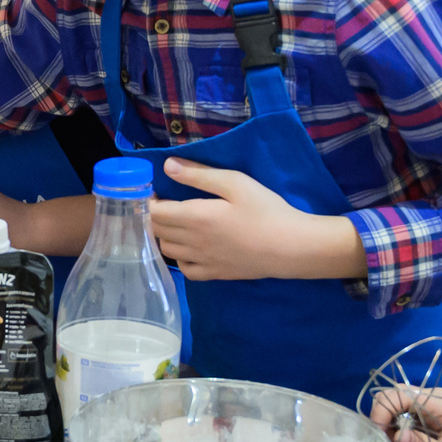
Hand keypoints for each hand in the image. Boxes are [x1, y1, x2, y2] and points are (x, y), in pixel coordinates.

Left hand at [150, 157, 364, 280]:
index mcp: (194, 217)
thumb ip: (199, 175)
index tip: (157, 191)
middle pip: (157, 230)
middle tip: (166, 203)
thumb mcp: (235, 183)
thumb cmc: (266, 210)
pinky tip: (190, 248)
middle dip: (154, 216)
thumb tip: (167, 166)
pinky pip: (185, 269)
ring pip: (167, 250)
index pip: (154, 212)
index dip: (149, 200)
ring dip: (165, 235)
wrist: (291, 247)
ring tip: (177, 223)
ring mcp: (202, 261)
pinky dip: (180, 258)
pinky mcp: (215, 275)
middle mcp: (192, 242)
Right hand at [366, 384, 441, 441]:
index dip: (384, 410)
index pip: (401, 394)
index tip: (378, 435)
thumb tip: (396, 436)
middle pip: (395, 395)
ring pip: (396, 406)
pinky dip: (394, 431)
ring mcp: (431, 410)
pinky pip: (402, 418)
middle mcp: (435, 401)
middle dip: (382, 416)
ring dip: (387, 425)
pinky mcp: (427, 421)